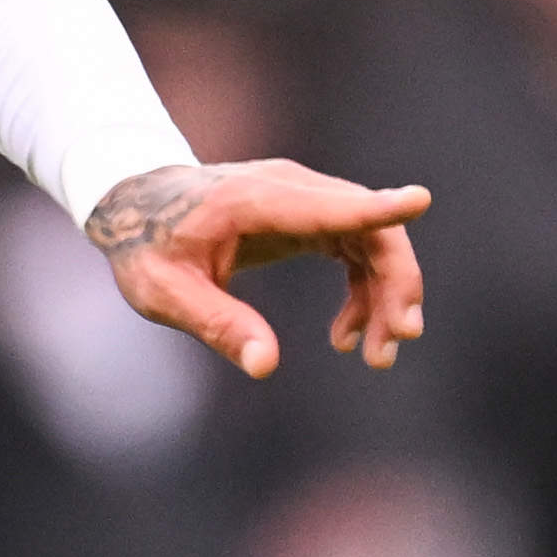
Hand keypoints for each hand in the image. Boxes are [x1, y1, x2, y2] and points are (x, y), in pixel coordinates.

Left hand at [85, 159, 431, 376]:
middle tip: (396, 341)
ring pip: (372, 238)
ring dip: (387, 294)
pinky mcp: (308, 214)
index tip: (419, 201)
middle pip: (369, 225)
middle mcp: (289, 190)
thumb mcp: (164, 292)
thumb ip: (217, 323)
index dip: (377, 206)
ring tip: (376, 356)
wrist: (136, 206)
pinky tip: (345, 335)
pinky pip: (356, 246)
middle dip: (395, 282)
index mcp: (254, 200)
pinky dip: (363, 290)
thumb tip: (265, 366)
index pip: (328, 203)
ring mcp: (303, 199)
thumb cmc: (146, 247)